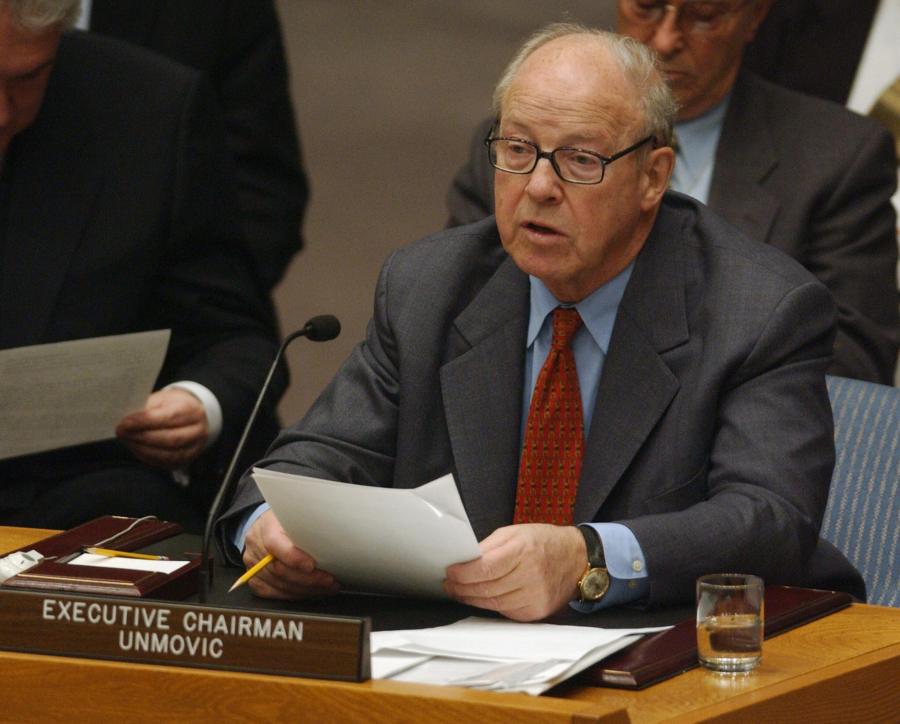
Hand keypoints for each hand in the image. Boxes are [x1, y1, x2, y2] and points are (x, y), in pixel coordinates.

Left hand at [116, 388, 207, 468]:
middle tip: (121, 432)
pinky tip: (135, 448)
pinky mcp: (186, 460)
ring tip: (126, 440)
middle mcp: (198, 431)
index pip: (170, 417)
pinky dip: (147, 457)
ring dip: (142, 449)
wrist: (192, 417)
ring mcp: (194, 448)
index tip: (125, 422)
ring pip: (168, 454)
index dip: (145, 421)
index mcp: (192, 411)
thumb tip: (127, 421)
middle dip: (142, 437)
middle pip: (170, 439)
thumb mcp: (162, 399)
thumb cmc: (173, 406)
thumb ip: (147, 409)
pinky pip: (165, 463)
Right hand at [242, 509, 339, 599]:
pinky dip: (295, 595)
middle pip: (279, 569)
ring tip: (326, 587)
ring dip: (306, 589)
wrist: (265, 526)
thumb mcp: (297, 515)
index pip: (275, 544)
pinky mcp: (255, 579)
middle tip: (329, 580)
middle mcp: (256, 546)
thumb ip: (308, 526)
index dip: (293, 558)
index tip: (312, 565)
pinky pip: (274, 593)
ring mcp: (253, 565)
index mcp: (267, 526)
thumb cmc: (286, 521)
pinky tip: (310, 591)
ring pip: (279, 585)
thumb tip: (331, 537)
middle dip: (308, 579)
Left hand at [444, 524, 586, 620]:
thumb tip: (464, 561)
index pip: (486, 568)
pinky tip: (481, 598)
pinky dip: (490, 605)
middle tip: (449, 584)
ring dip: (472, 599)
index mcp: (523, 551)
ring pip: (493, 604)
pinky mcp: (537, 612)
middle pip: (487, 588)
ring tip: (459, 592)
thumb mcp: (515, 533)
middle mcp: (531, 576)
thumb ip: (489, 547)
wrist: (577, 559)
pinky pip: (506, 612)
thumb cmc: (543, 541)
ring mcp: (535, 597)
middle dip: (462, 588)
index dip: (463, 573)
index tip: (450, 572)